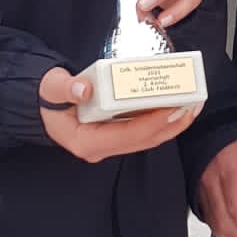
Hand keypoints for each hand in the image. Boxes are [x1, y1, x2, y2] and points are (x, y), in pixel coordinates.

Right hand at [38, 67, 198, 161]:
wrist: (44, 104)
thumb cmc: (49, 97)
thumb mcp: (51, 88)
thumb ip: (65, 88)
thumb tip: (83, 89)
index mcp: (86, 142)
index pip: (126, 136)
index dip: (151, 123)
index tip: (172, 107)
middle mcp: (101, 148)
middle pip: (143, 140)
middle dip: (170, 124)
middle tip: (192, 104)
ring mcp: (111, 143)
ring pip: (147, 138)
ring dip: (171, 123)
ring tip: (192, 104)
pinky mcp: (118, 135)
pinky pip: (144, 130)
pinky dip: (162, 119)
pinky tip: (178, 104)